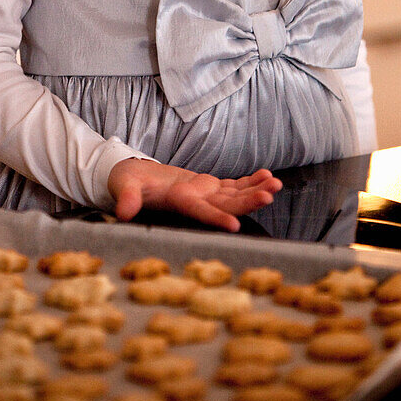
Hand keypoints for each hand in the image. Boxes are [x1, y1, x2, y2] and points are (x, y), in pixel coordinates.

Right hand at [107, 158, 281, 232]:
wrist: (135, 180)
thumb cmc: (128, 184)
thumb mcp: (124, 187)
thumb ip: (127, 198)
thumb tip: (124, 212)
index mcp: (178, 204)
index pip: (200, 213)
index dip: (217, 219)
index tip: (235, 225)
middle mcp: (196, 202)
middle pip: (226, 205)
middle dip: (248, 202)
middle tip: (269, 195)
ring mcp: (205, 195)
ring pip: (235, 195)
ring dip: (256, 190)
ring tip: (276, 184)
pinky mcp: (208, 186)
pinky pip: (234, 185)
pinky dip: (250, 181)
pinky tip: (266, 176)